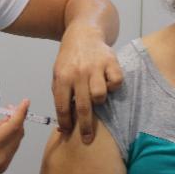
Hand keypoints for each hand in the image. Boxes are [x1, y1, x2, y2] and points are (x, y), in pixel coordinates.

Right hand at [0, 96, 27, 173]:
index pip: (14, 127)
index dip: (21, 112)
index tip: (25, 101)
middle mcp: (1, 158)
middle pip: (18, 134)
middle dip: (15, 119)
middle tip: (4, 110)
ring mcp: (2, 165)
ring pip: (16, 142)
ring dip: (11, 129)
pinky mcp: (0, 169)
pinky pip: (11, 149)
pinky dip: (8, 138)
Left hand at [51, 25, 122, 143]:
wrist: (83, 33)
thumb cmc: (70, 59)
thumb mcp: (58, 74)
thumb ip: (60, 95)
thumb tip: (63, 125)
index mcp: (62, 77)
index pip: (63, 106)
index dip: (65, 122)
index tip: (68, 133)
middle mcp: (78, 73)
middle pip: (83, 107)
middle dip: (85, 126)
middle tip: (87, 139)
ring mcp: (95, 67)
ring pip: (100, 95)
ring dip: (99, 101)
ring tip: (96, 98)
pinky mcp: (111, 61)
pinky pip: (116, 82)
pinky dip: (113, 86)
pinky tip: (108, 83)